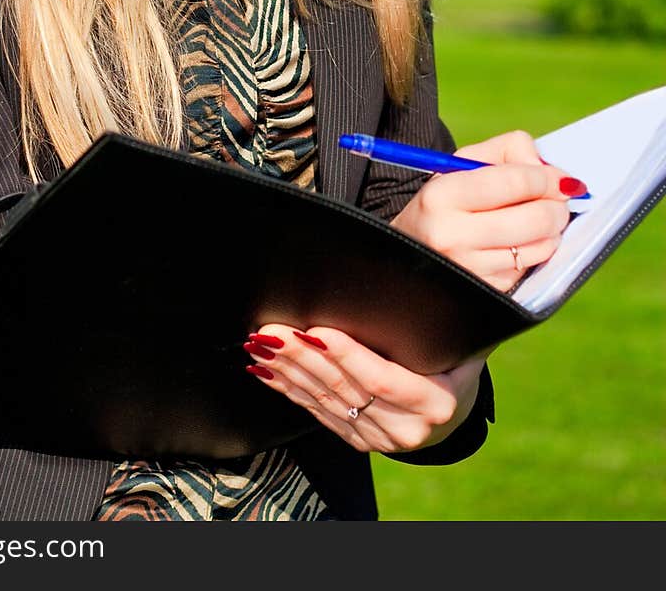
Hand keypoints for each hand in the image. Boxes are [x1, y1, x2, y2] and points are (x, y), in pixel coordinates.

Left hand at [243, 324, 485, 454]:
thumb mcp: (463, 347)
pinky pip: (319, 415)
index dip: (348, 356)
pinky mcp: (358, 441)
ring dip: (288, 373)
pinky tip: (267, 373)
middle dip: (303, 358)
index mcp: (437, 402)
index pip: (384, 379)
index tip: (316, 331)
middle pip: (346, 389)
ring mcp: (381, 438)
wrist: (453, 417)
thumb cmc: (455, 366)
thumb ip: (447, 325)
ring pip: (326, 402)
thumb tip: (442, 282)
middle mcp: (408, 428)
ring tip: (260, 346)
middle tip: (272, 331)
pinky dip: (290, 391)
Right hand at [390, 130, 584, 291]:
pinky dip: (534, 253)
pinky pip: (530, 269)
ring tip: (540, 220)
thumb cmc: (446, 200)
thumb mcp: (462, 163)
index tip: (559, 179)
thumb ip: (510, 151)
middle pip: (535, 218)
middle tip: (558, 200)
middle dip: (557, 207)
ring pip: (540, 247)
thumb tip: (557, 176)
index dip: (547, 178)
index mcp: (442, 195)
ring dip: (552, 231)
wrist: (410, 248)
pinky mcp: (485, 292)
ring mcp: (469, 269)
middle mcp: (451, 235)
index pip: (515, 181)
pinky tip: (520, 243)